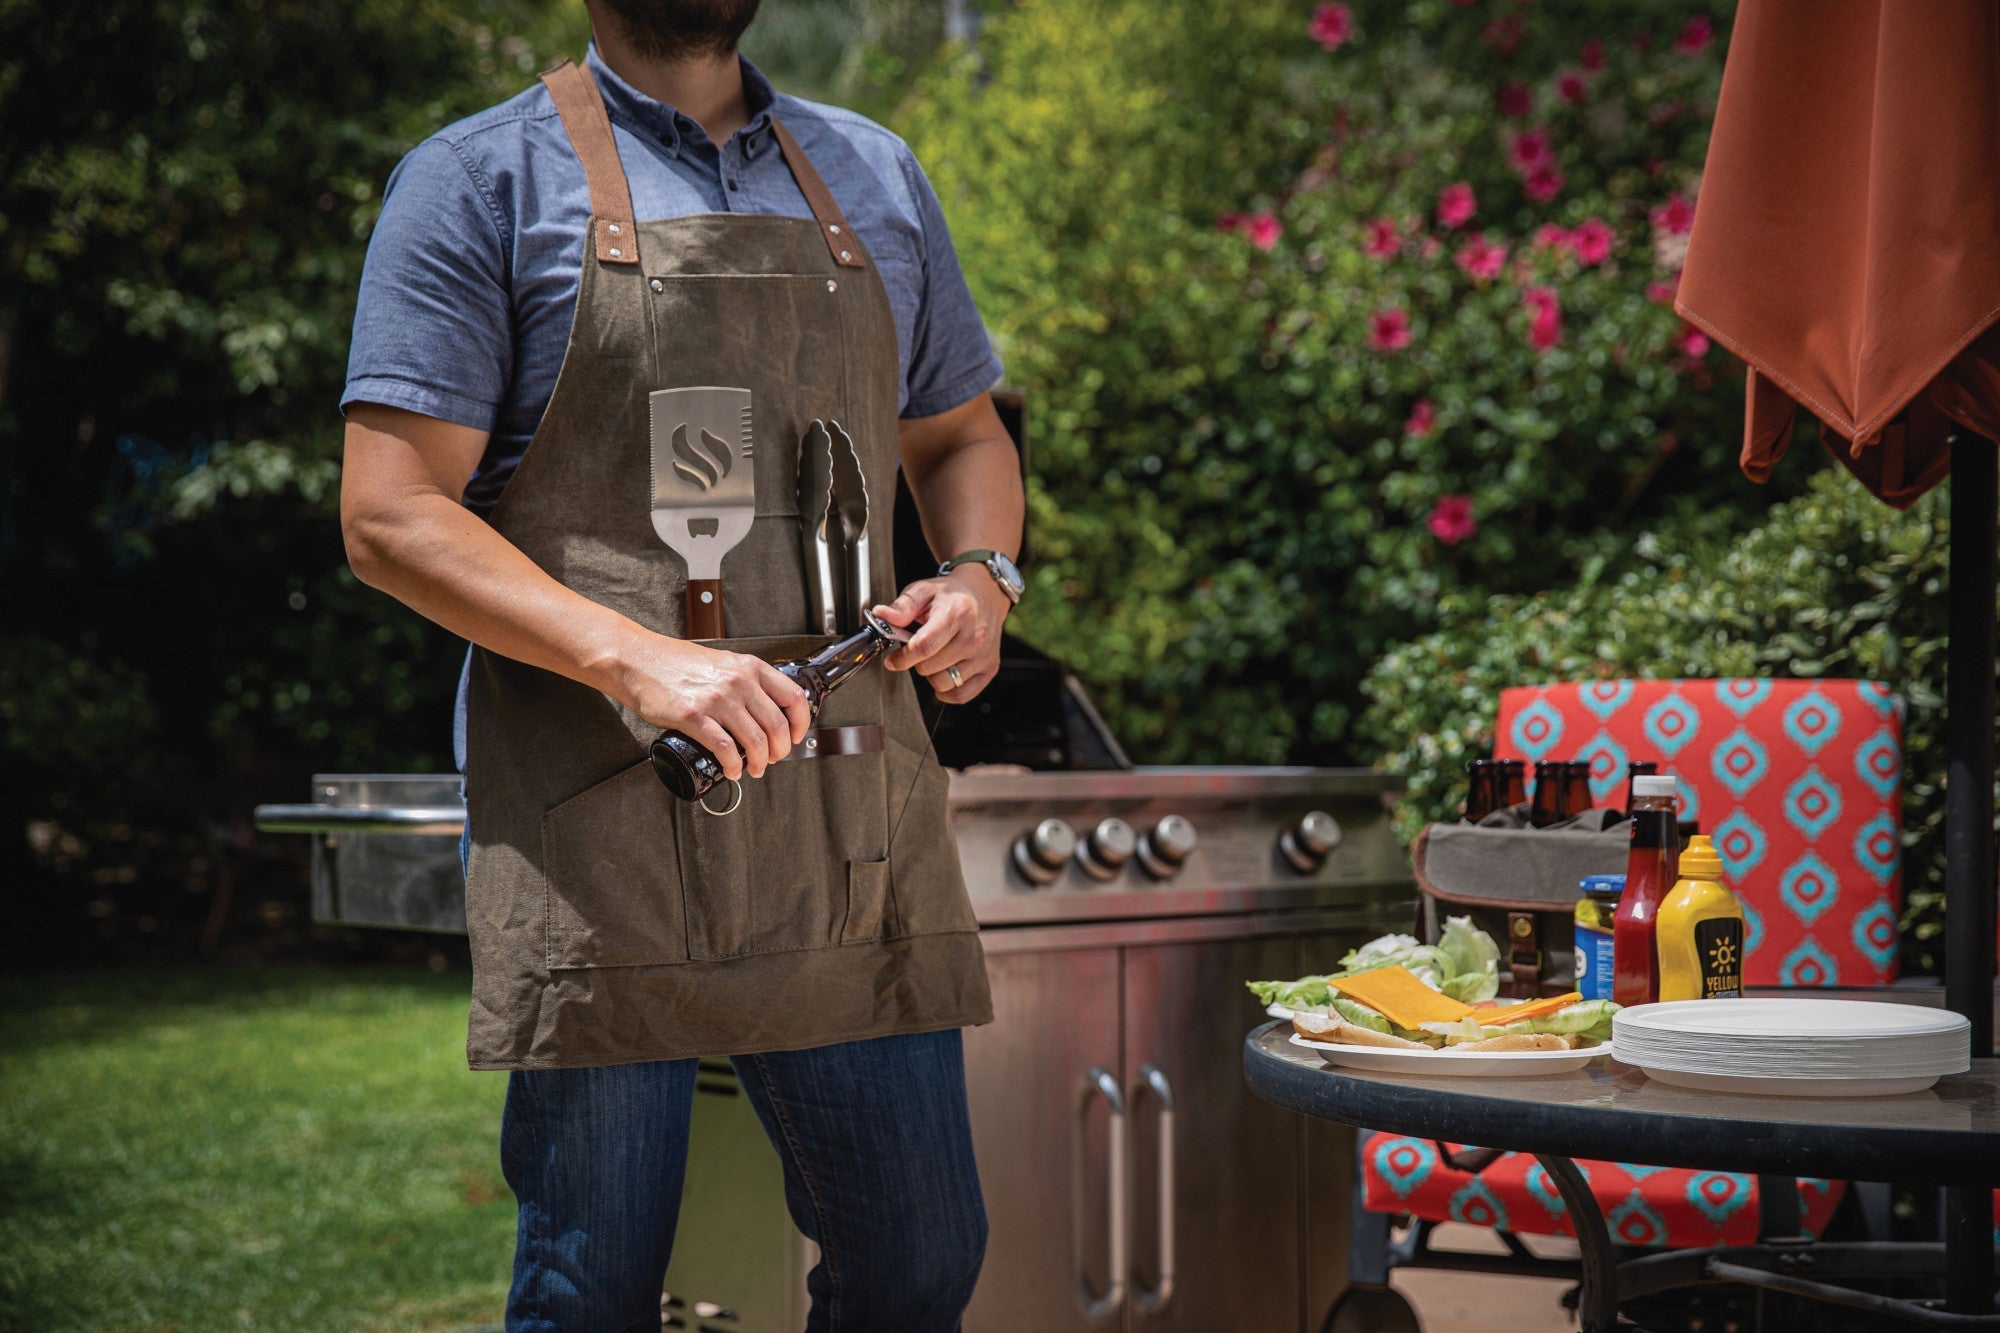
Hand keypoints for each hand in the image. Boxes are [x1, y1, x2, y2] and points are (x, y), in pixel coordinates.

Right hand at [613, 631, 811, 780]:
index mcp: (749, 667)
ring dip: (759, 763)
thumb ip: (744, 681)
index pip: (793, 697)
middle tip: (772, 759)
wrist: (638, 659)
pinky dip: (734, 766)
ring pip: (755, 741)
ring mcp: (717, 699)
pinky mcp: (694, 716)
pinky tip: (732, 770)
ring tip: (754, 769)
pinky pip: (725, 749)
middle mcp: (738, 682)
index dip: (801, 723)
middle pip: (777, 726)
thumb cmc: (676, 663)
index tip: (796, 737)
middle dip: (780, 750)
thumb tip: (763, 709)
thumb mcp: (722, 662)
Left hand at [872, 565, 1010, 703]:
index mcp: (956, 615)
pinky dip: (947, 691)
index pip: (924, 647)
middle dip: (917, 662)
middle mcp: (974, 637)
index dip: (902, 658)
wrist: (984, 594)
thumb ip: (902, 606)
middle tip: (920, 649)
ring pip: (943, 684)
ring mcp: (984, 655)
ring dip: (932, 675)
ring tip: (935, 657)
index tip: (893, 660)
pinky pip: (961, 695)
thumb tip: (882, 615)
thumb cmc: (952, 595)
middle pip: (930, 668)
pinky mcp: (990, 668)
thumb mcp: (924, 591)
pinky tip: (944, 673)